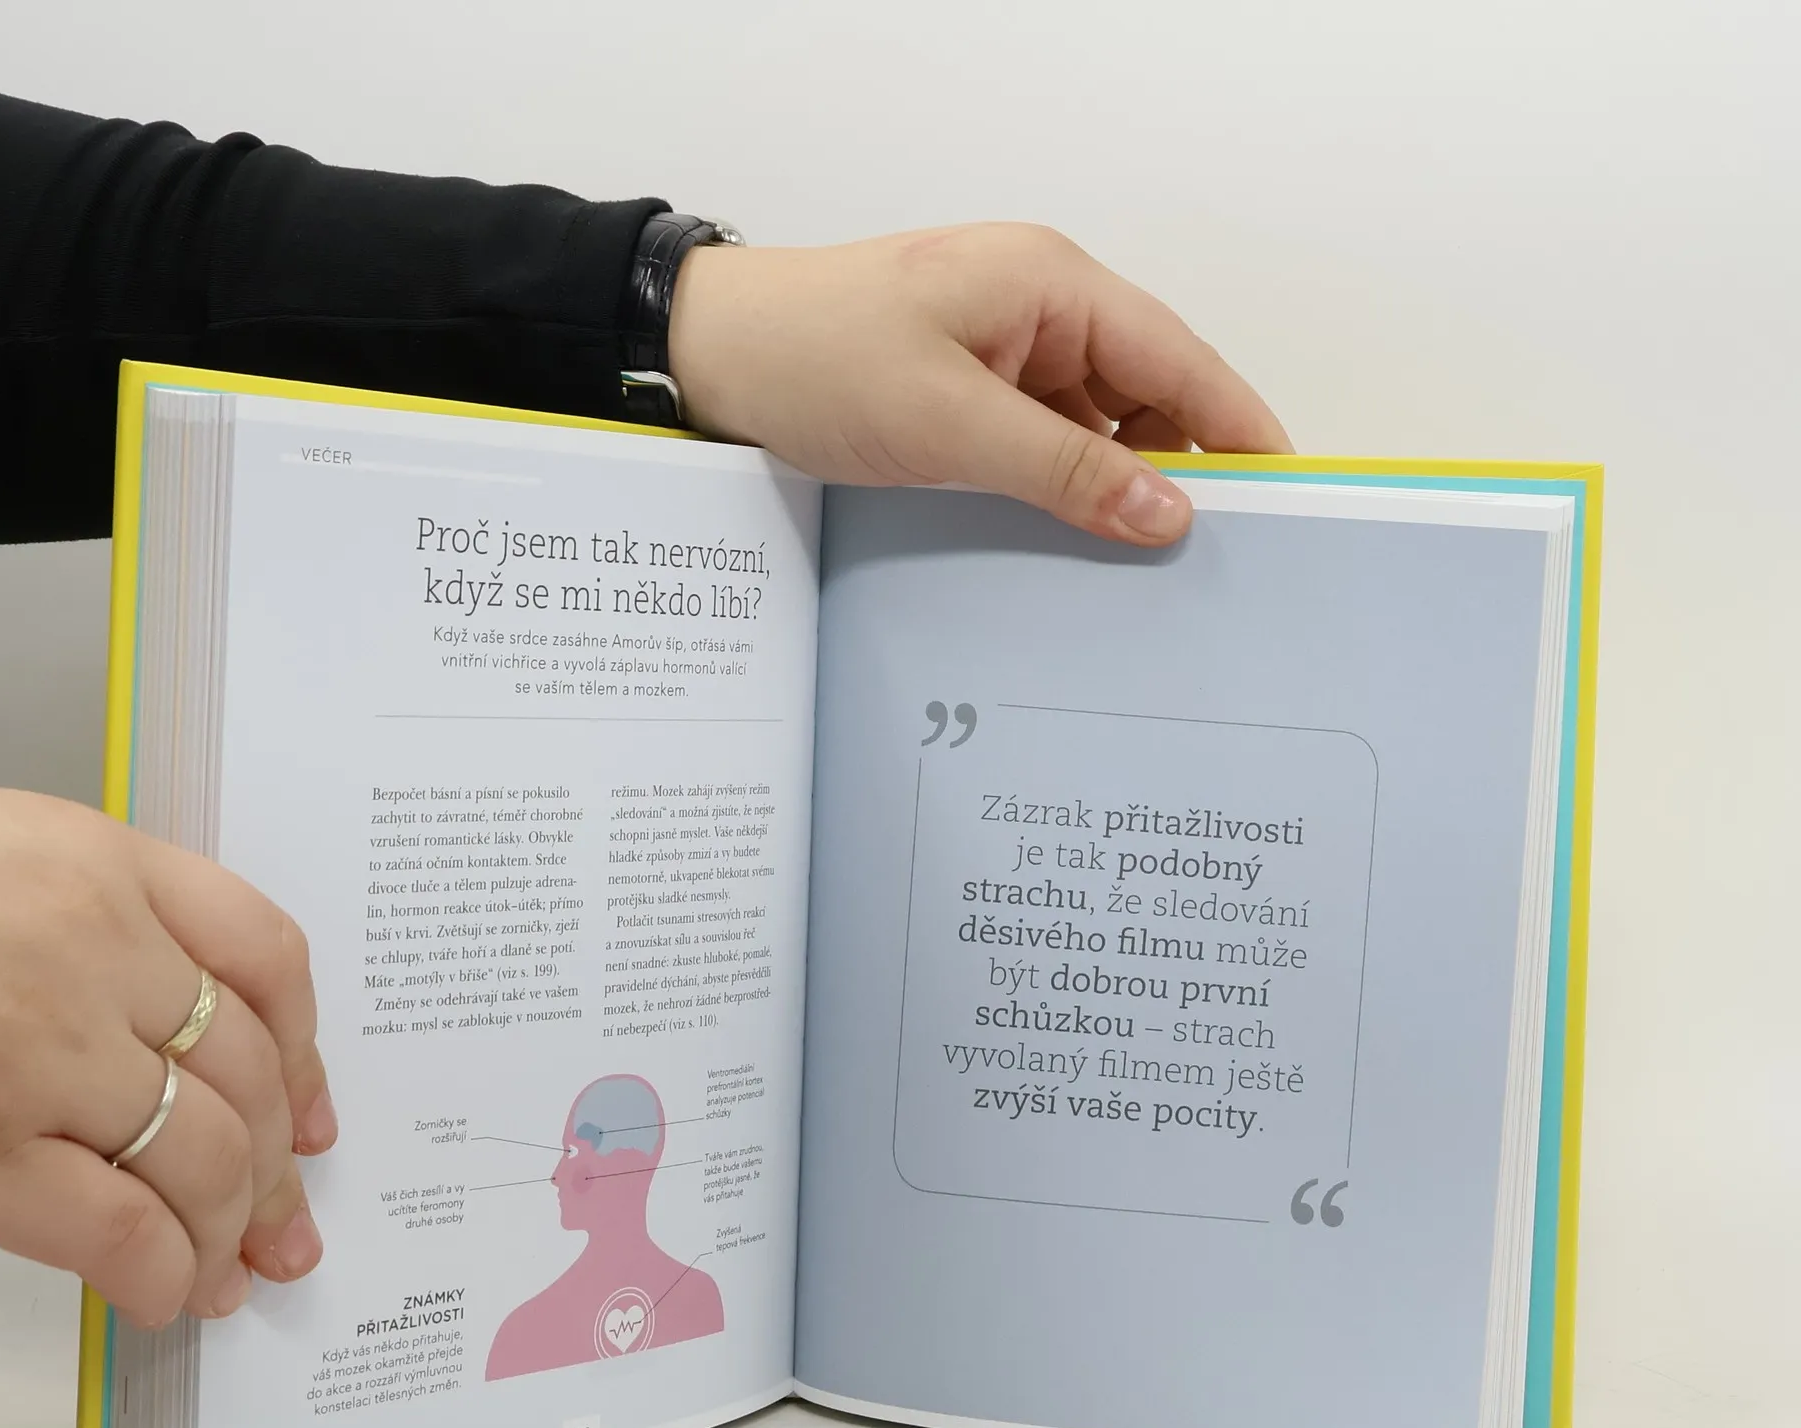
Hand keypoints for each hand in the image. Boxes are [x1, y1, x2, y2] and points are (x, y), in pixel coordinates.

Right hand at [0, 786, 335, 1326]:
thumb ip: (96, 932)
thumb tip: (186, 1057)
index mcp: (93, 863)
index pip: (265, 954)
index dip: (309, 1054)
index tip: (314, 1117)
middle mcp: (84, 949)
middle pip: (248, 1071)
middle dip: (280, 1170)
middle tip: (283, 1226)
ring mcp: (28, 1053)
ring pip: (204, 1156)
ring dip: (233, 1232)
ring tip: (228, 1273)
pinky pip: (122, 1230)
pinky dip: (163, 1274)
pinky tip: (163, 1294)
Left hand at [669, 222, 1290, 545]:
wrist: (710, 358)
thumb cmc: (816, 359)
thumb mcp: (949, 423)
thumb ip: (1064, 469)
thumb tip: (1168, 515)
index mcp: (1051, 285)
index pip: (1178, 360)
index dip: (1237, 429)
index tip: (1288, 496)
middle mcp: (1040, 309)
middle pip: (1146, 395)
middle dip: (1179, 470)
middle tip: (1211, 562)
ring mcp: (1004, 351)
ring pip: (1096, 427)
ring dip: (1114, 488)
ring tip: (1146, 570)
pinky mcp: (970, 391)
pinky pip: (1045, 441)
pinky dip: (1065, 489)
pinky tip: (1075, 545)